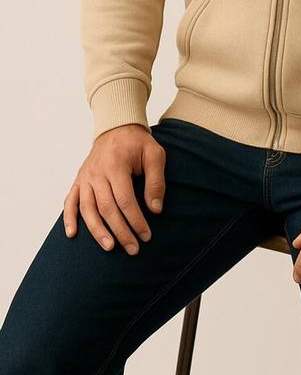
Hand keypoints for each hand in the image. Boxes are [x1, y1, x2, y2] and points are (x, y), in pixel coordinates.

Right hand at [63, 123, 165, 254]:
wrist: (117, 127)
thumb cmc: (138, 143)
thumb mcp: (155, 154)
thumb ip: (156, 181)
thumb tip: (155, 209)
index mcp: (116, 164)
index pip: (125, 200)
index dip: (136, 220)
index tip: (146, 235)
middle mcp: (97, 172)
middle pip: (107, 208)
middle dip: (120, 231)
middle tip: (133, 249)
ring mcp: (85, 177)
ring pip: (87, 209)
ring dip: (97, 231)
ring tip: (109, 247)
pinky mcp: (79, 180)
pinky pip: (70, 201)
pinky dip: (69, 218)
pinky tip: (72, 234)